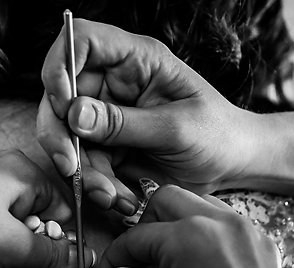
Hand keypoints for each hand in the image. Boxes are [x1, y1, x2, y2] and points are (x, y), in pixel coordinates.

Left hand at [0, 145, 91, 267]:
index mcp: (22, 169)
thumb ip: (54, 256)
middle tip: (10, 265)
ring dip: (0, 245)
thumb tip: (83, 260)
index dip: (59, 242)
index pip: (62, 210)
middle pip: (34, 214)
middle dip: (28, 245)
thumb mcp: (14, 249)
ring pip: (4, 219)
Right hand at [37, 19, 250, 208]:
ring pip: (70, 139)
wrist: (233, 165)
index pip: (81, 40)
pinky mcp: (110, 147)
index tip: (62, 102)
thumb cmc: (217, 133)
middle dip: (59, 135)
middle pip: (61, 96)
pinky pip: (88, 166)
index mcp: (136, 60)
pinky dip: (99, 187)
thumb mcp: (175, 128)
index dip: (61, 66)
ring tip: (112, 197)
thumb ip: (124, 123)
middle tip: (70, 166)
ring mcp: (109, 117)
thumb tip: (74, 115)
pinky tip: (122, 200)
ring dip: (84, 172)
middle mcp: (115, 84)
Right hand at [94, 185, 293, 267]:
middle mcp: (224, 224)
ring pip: (203, 208)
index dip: (117, 255)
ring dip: (180, 227)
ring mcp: (251, 235)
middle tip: (138, 261)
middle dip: (148, 226)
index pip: (139, 234)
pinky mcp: (267, 252)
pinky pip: (230, 229)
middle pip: (170, 201)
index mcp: (190, 237)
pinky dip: (209, 240)